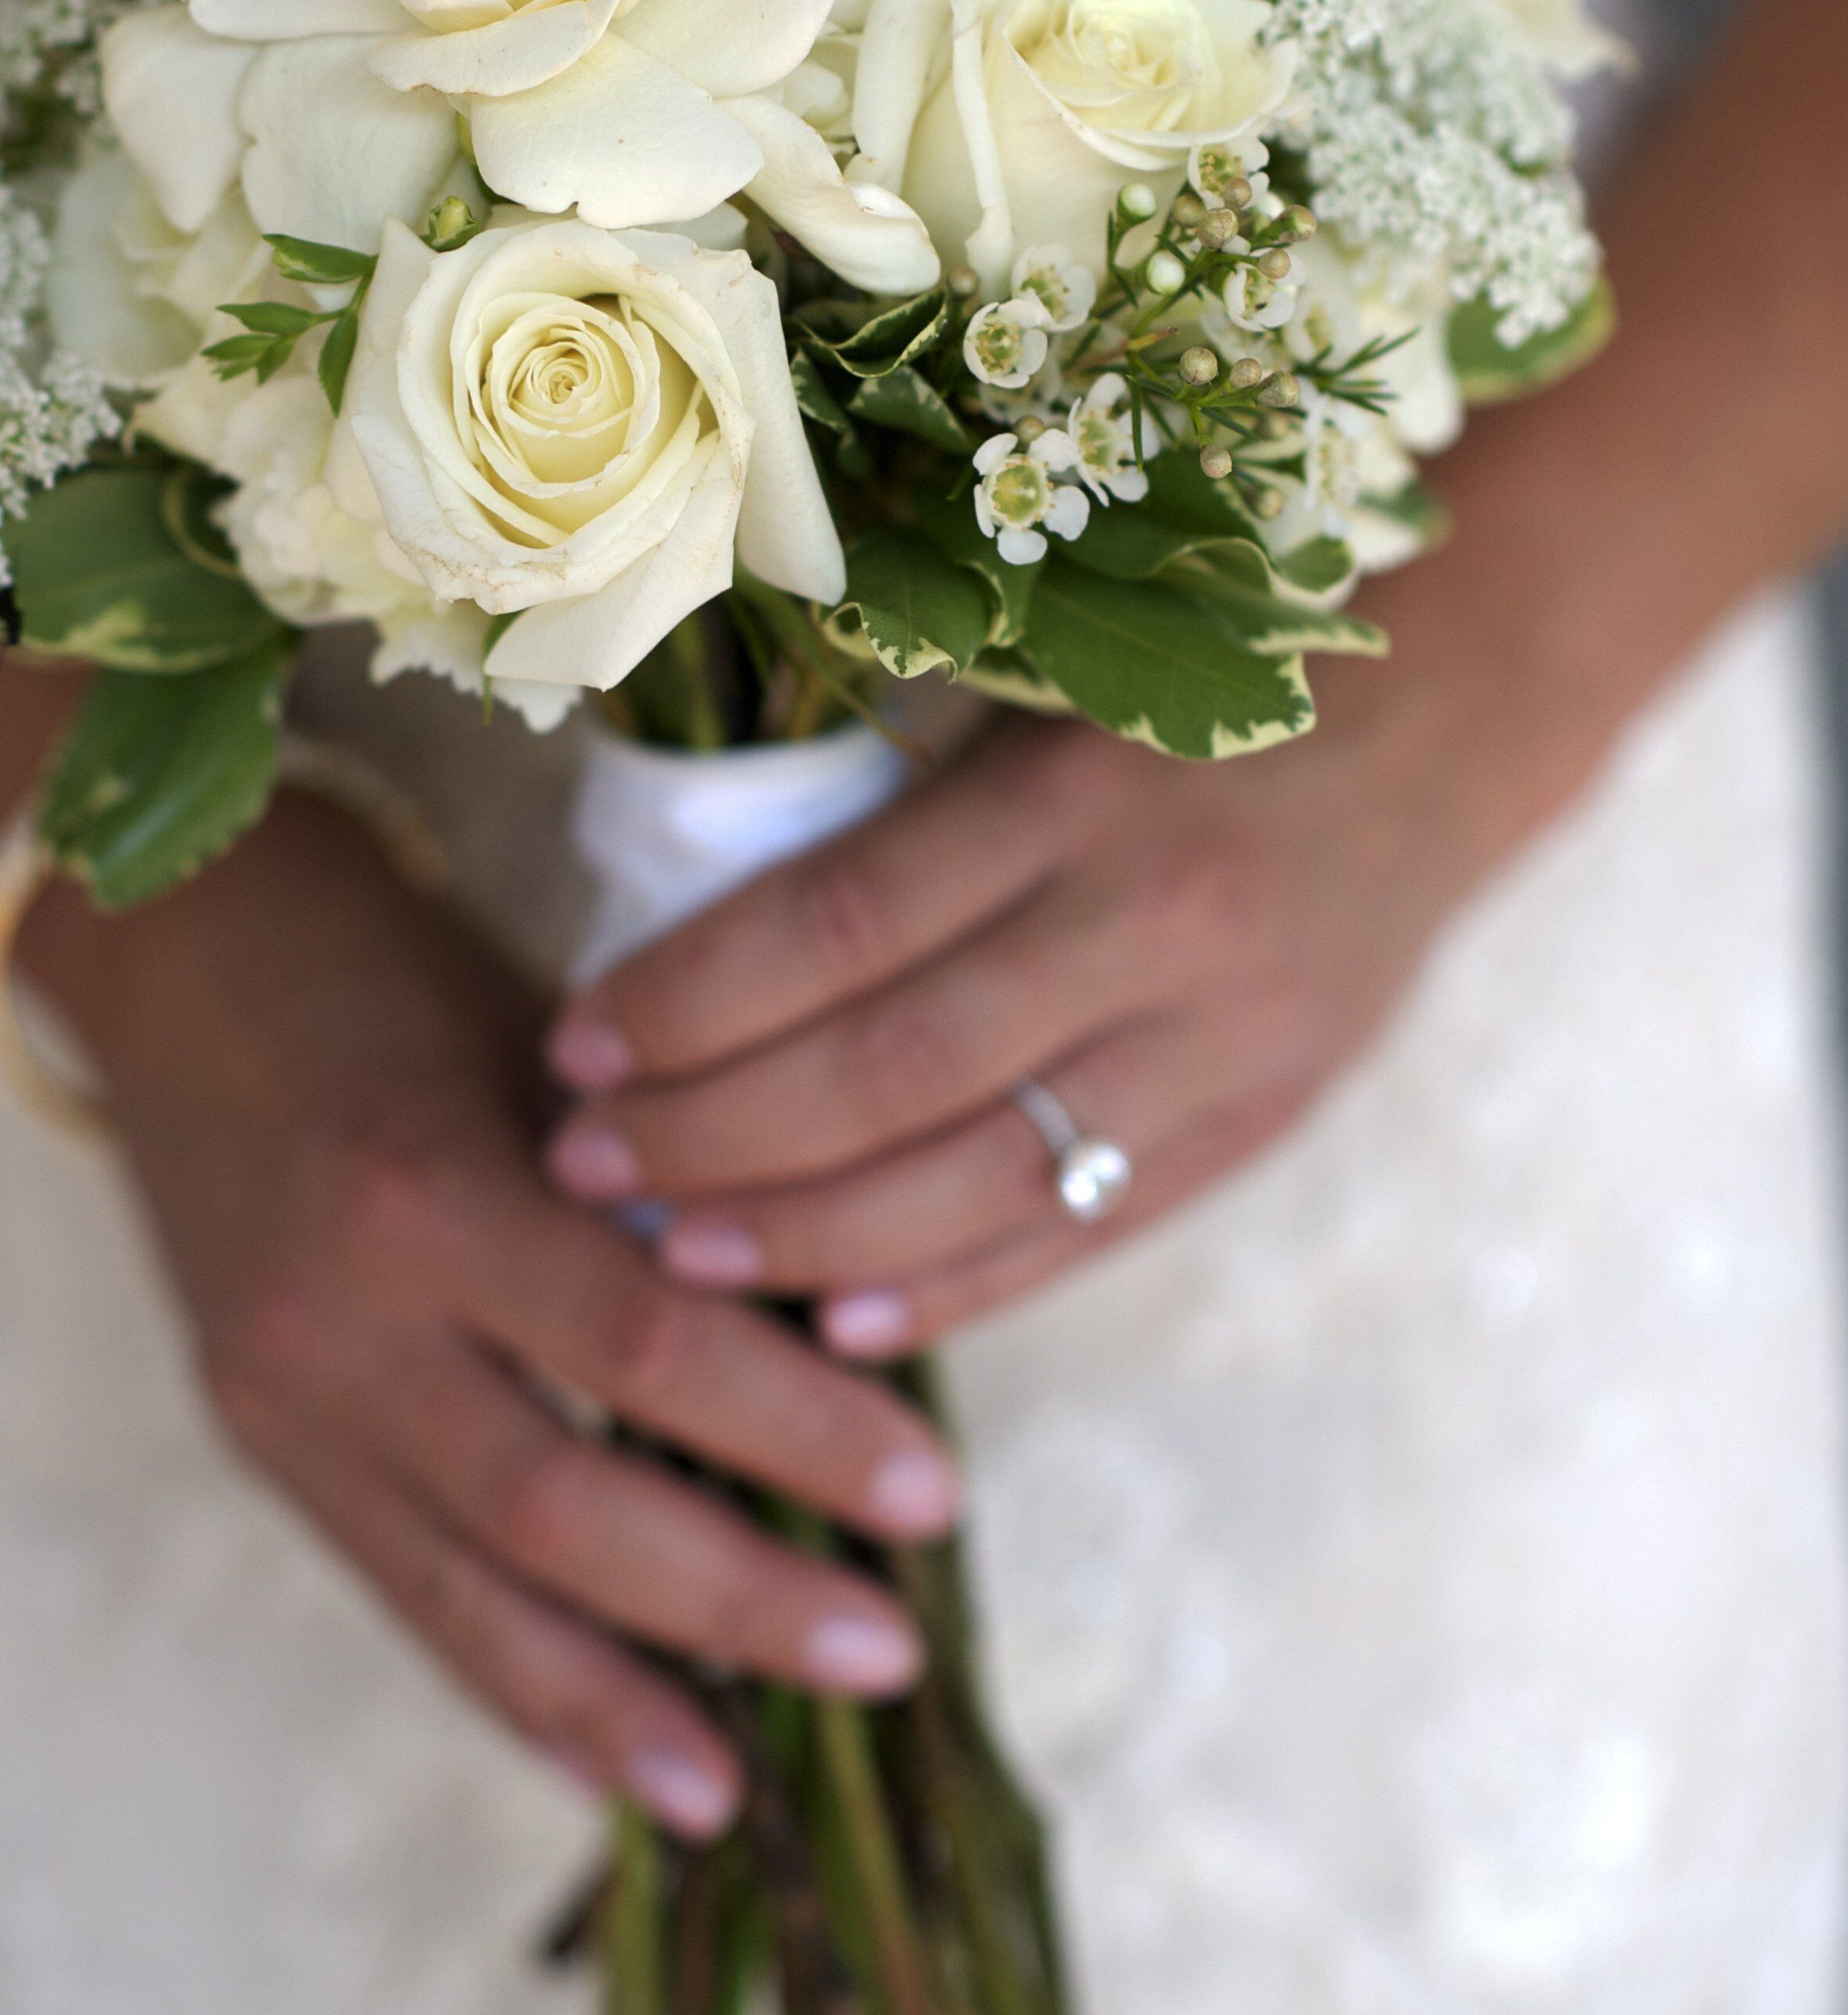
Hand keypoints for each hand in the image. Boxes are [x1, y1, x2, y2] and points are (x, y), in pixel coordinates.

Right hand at [23, 790, 962, 1840]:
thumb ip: (665, 1195)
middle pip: (560, 1506)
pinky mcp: (265, 1444)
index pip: (642, 1342)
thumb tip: (844, 1341)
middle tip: (885, 1654)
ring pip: (468, 1591)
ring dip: (615, 1702)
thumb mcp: (550, 1048)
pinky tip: (602, 1763)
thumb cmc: (405, 974)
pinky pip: (402, 1593)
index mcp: (429, 1187)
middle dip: (733, 1600)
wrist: (181, 956)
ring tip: (739, 1793)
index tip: (933, 1494)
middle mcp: (343, 1317)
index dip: (795, 1430)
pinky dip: (509, 1684)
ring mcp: (287, 1400)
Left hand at [540, 662, 1548, 1355]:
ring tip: (672, 1251)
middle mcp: (1152, 919)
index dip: (691, 998)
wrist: (1440, 732)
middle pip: (889, 1070)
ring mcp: (1217, 1039)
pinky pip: (1080, 1234)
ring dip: (802, 1236)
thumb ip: (896, 800)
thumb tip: (675, 916)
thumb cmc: (1185, 695)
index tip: (574, 1041)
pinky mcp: (1255, 1122)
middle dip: (712, 1133)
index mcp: (1073, 787)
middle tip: (583, 1161)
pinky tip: (827, 1322)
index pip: (839, 920)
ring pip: (974, 1178)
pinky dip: (947, 1289)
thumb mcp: (1043, 693)